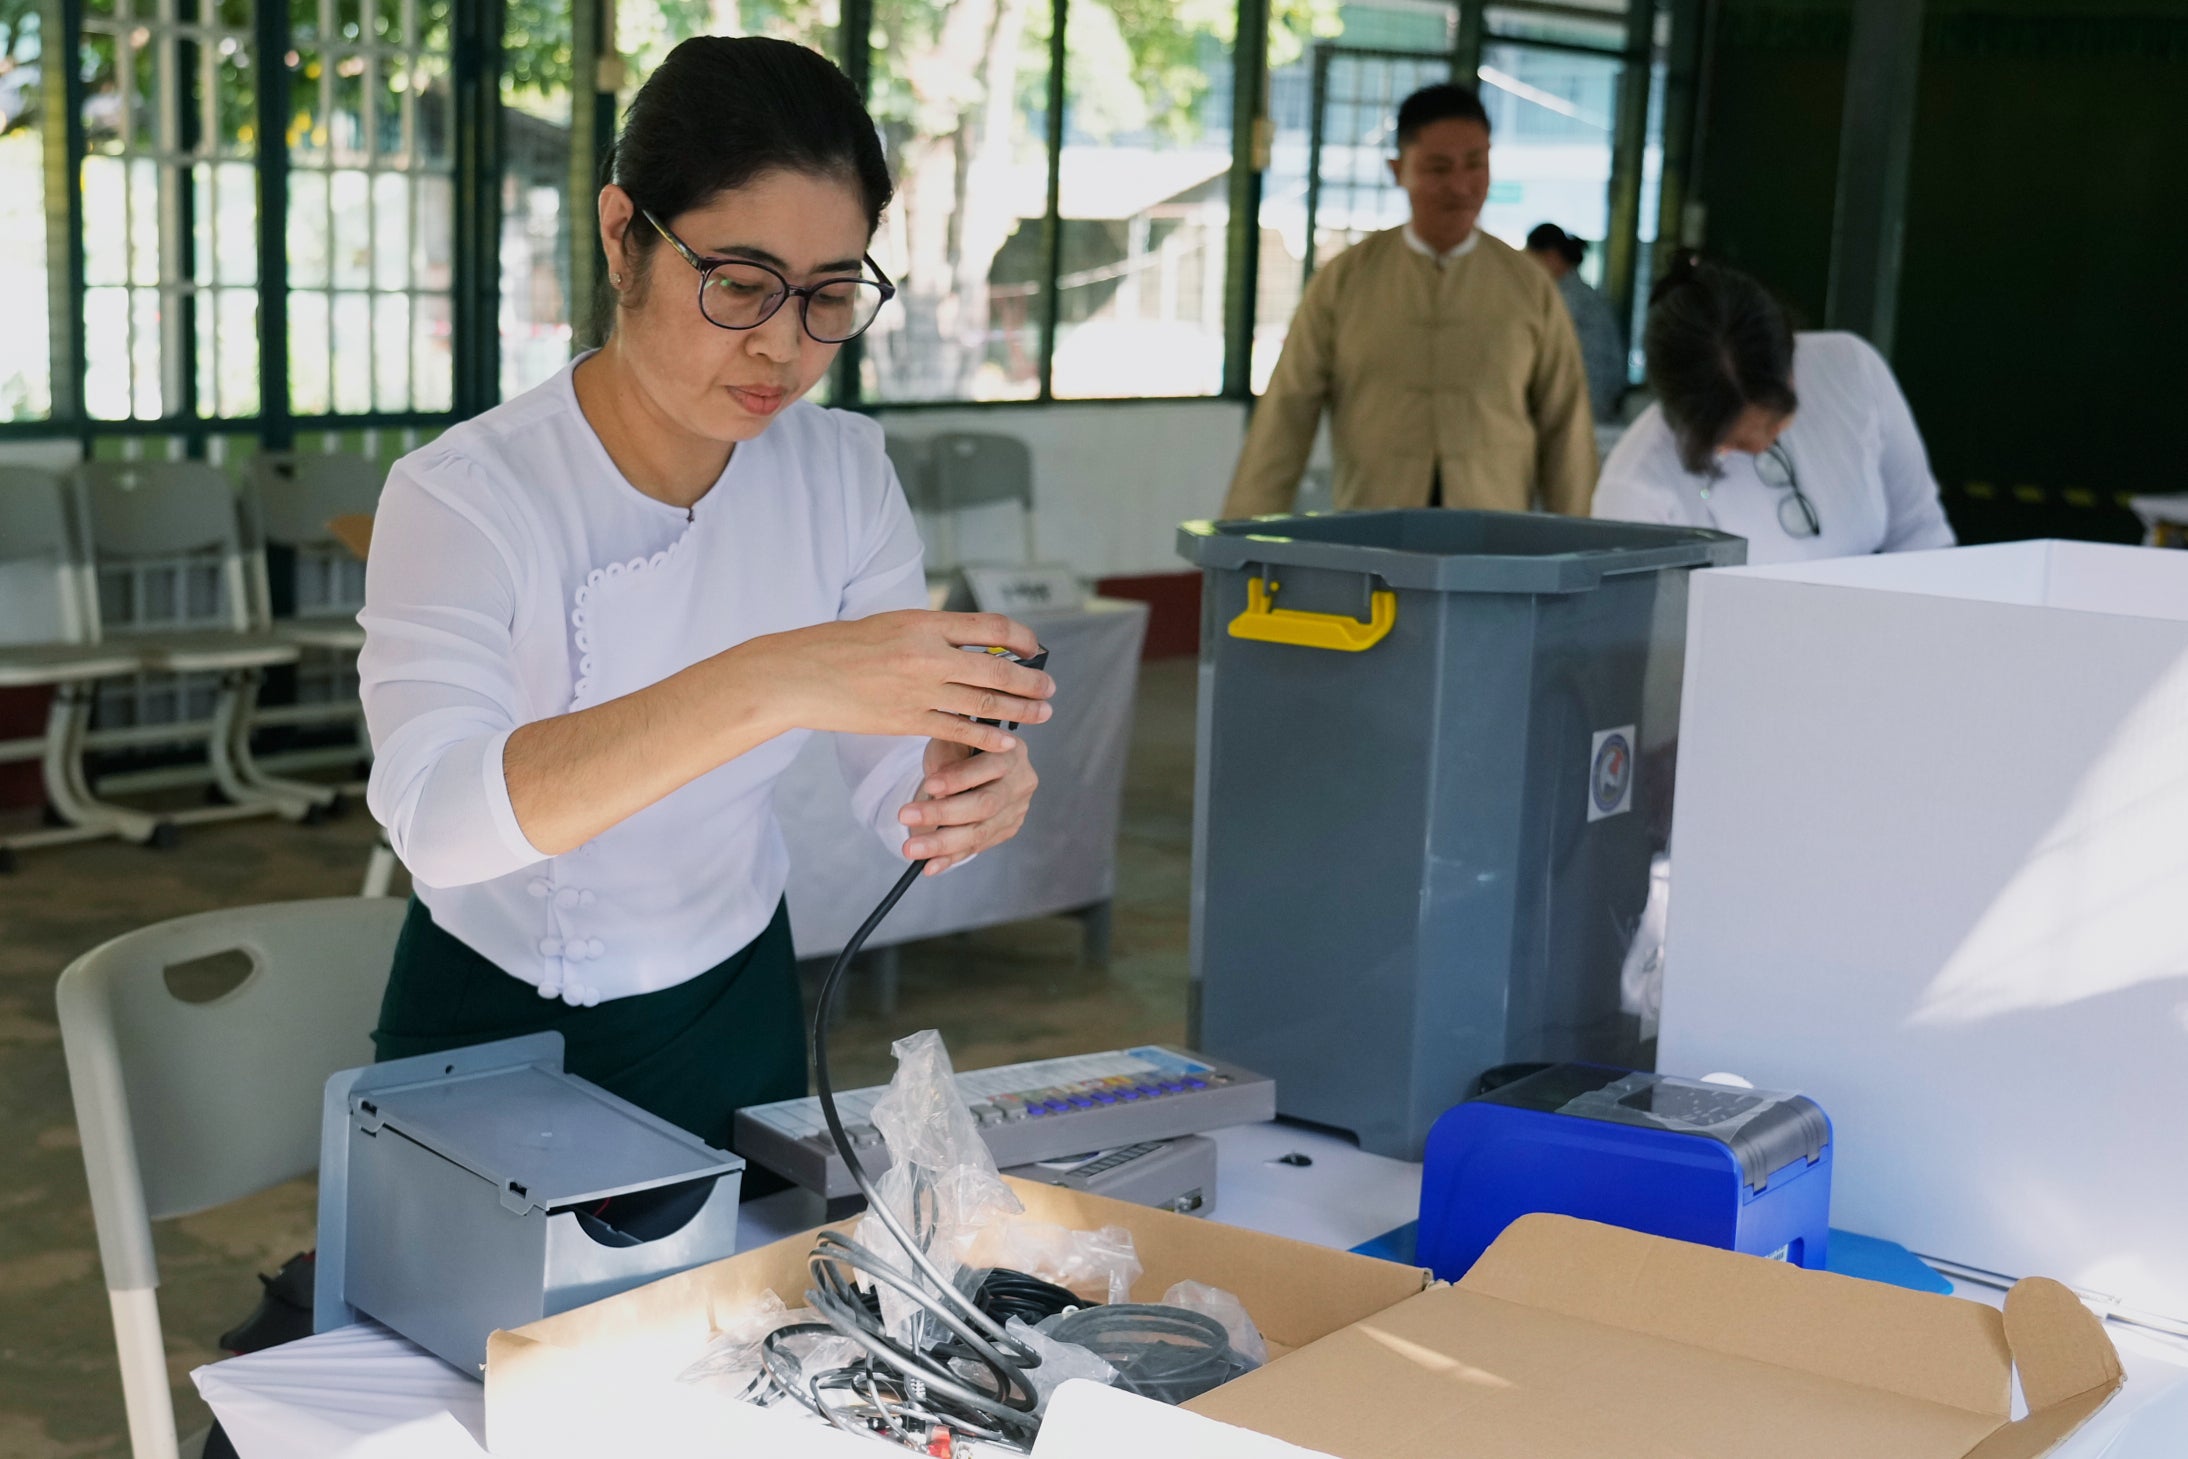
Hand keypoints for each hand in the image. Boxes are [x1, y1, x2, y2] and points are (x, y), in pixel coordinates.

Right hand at [734, 610, 1054, 753]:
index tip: (1035, 648)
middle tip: (1050, 688)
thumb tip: (975, 644)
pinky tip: (1007, 742)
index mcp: (925, 622)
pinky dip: (987, 737)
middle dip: (1030, 680)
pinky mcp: (907, 721)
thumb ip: (933, 633)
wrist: (802, 674)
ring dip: (1019, 709)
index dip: (1021, 638)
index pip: (991, 627)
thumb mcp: (893, 624)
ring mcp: (919, 691)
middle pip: (996, 668)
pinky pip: (957, 730)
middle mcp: (928, 655)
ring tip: (1043, 713)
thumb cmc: (843, 645)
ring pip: (983, 702)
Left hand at [898, 737, 1038, 874]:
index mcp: (1011, 752)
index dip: (958, 778)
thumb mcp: (951, 740)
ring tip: (911, 848)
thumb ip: (948, 761)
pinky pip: (975, 847)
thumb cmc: (960, 748)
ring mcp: (1016, 810)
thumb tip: (940, 795)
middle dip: (943, 813)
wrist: (973, 764)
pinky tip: (930, 864)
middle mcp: (1021, 782)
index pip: (988, 767)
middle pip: (985, 804)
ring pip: (980, 832)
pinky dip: (950, 857)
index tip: (929, 786)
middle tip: (906, 816)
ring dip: (942, 843)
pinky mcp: (1006, 830)